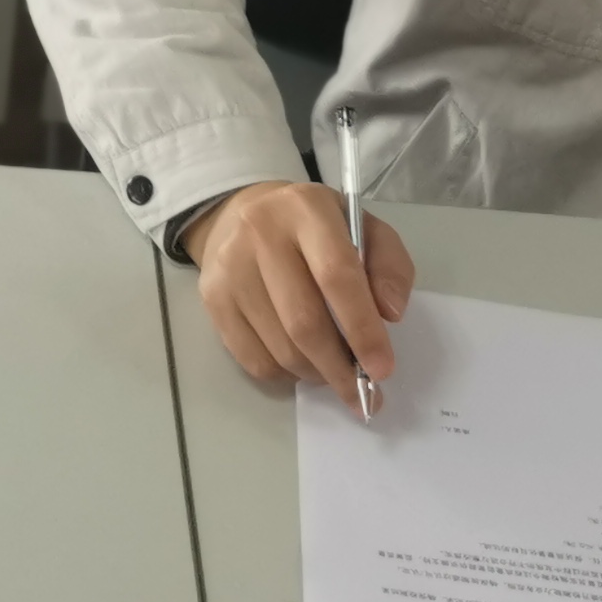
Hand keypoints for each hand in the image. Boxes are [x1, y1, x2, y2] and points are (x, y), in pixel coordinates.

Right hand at [185, 178, 414, 403]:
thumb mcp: (364, 229)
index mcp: (306, 209)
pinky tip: (300, 363)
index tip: (383, 368)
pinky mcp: (211, 296)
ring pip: (279, 347)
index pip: (336, 276)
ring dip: (315, 373)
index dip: (363, 328)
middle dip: (340, 368)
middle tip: (364, 392)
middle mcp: (260, 233)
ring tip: (334, 373)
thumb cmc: (316, 227)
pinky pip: (252, 358)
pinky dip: (285, 374)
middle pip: (304, 321)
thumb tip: (390, 314)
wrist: (245, 212)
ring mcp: (230, 266)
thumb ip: (389, 266)